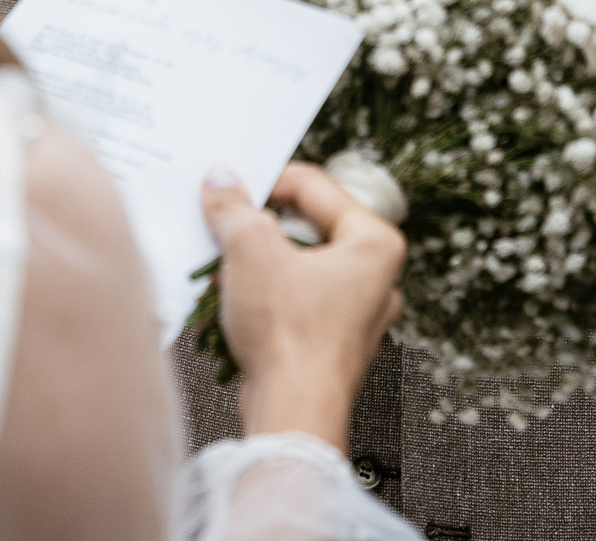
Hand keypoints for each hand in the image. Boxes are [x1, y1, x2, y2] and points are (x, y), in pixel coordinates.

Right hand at [200, 160, 404, 454]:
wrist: (293, 414)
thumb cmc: (290, 336)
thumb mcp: (250, 250)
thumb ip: (234, 207)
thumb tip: (221, 181)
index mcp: (375, 242)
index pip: (312, 186)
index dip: (263, 181)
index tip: (229, 185)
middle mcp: (375, 276)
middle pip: (304, 226)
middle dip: (256, 227)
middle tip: (222, 223)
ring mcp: (354, 311)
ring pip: (295, 264)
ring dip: (253, 262)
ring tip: (220, 266)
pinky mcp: (330, 340)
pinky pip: (292, 299)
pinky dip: (260, 294)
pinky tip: (228, 299)